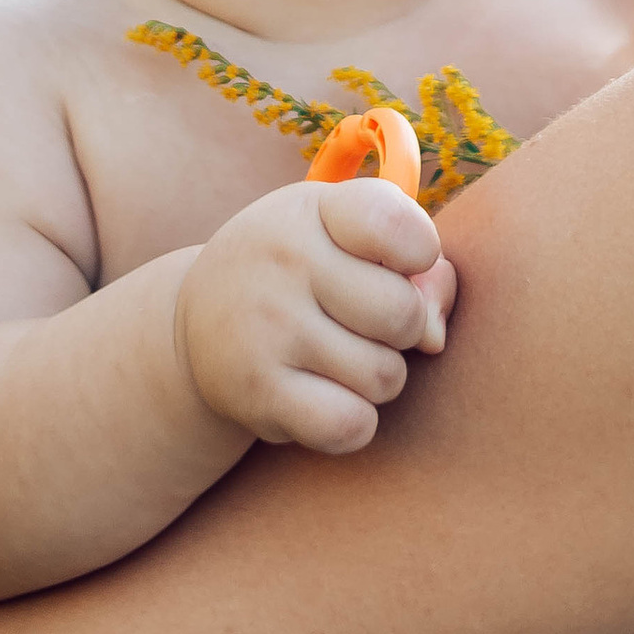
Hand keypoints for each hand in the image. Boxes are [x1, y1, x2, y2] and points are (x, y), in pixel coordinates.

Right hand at [173, 178, 458, 453]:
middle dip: (400, 330)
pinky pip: (351, 426)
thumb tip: (434, 338)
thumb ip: (423, 271)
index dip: (418, 254)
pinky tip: (325, 400)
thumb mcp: (353, 243)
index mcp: (315, 208)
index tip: (389, 262)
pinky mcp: (258, 391)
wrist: (198, 323)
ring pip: (385, 377)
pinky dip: (352, 424)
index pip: (399, 227)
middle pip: (404, 315)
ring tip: (336, 358)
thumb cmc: (306, 275)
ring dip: (375, 377)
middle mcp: (285, 259)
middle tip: (360, 322)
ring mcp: (268, 326)